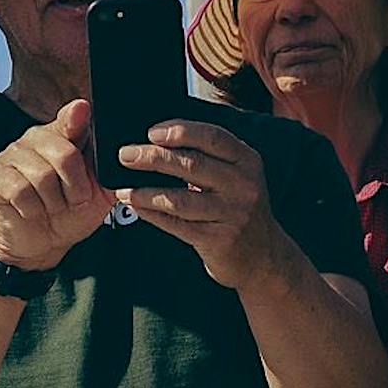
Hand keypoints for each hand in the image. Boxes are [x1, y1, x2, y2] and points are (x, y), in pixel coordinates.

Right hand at [0, 100, 114, 272]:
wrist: (41, 244)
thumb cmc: (69, 213)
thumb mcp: (98, 194)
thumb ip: (107, 170)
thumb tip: (118, 150)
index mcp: (63, 136)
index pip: (71, 119)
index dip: (76, 116)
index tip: (82, 109)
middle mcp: (36, 138)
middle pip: (65, 155)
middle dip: (76, 188)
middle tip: (73, 201)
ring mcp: (13, 154)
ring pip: (43, 176)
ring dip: (53, 203)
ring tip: (51, 207)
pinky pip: (20, 190)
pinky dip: (33, 208)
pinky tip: (32, 210)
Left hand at [118, 121, 278, 287]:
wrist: (263, 257)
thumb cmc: (237, 207)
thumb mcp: (236, 175)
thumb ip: (208, 156)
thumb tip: (157, 138)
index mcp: (247, 161)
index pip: (212, 137)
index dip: (180, 131)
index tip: (151, 132)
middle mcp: (243, 185)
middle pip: (192, 164)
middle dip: (153, 158)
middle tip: (125, 155)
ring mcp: (232, 214)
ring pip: (179, 199)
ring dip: (145, 192)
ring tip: (123, 189)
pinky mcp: (218, 240)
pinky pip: (176, 225)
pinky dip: (151, 214)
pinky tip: (135, 206)